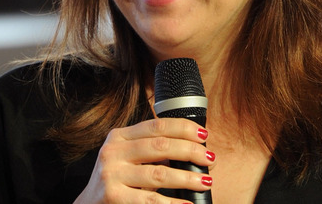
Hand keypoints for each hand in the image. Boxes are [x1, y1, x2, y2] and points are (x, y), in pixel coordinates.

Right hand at [74, 118, 214, 202]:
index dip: (184, 128)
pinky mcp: (114, 198)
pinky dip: (174, 203)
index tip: (204, 135)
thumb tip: (195, 149)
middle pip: (160, 146)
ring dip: (187, 178)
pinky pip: (151, 201)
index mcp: (119, 137)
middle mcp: (113, 153)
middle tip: (209, 158)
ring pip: (159, 174)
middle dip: (190, 151)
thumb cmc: (116, 180)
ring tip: (205, 181)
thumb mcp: (127, 157)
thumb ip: (152, 149)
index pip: (157, 126)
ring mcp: (112, 176)